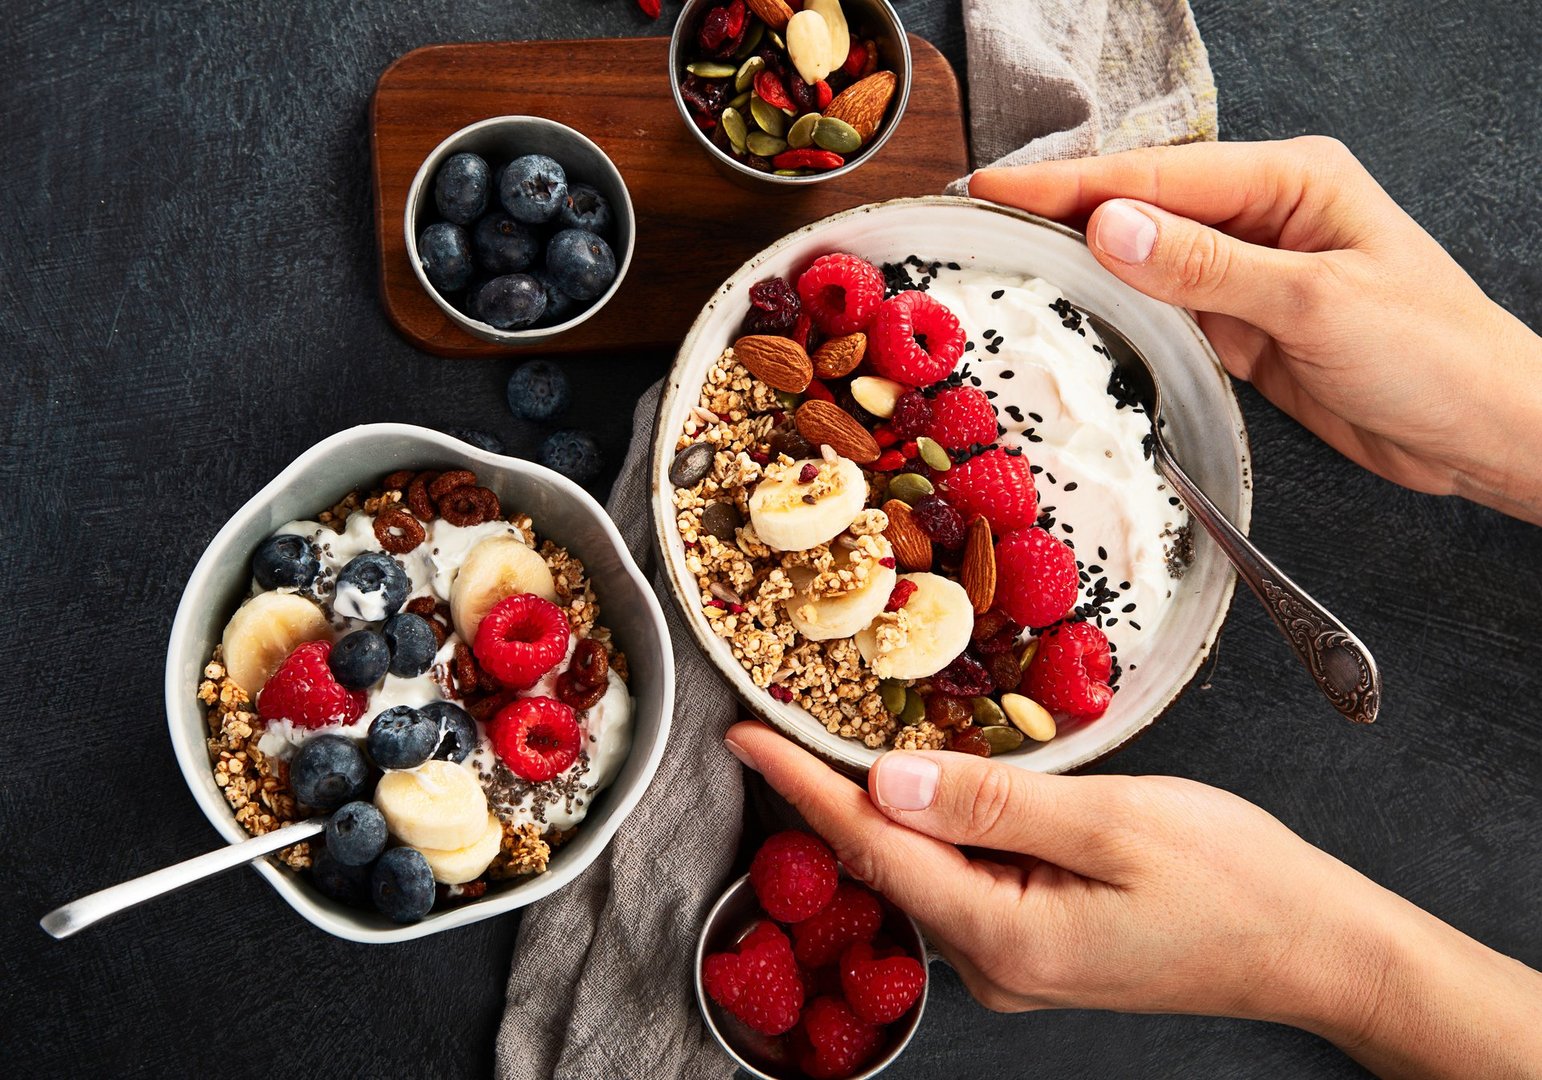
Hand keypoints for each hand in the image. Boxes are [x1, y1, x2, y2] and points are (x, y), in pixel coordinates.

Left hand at [725, 722, 1541, 1077]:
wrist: (1313, 947)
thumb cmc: (1235, 884)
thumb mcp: (1113, 822)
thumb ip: (991, 802)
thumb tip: (887, 782)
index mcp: (1003, 936)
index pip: (873, 848)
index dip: (801, 786)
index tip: (743, 737)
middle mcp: (992, 962)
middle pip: (885, 861)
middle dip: (830, 789)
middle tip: (782, 715)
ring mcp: (1012, 962)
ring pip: (921, 867)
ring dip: (883, 804)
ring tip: (842, 734)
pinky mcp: (1034, 945)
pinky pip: (960, 876)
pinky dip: (936, 825)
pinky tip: (931, 782)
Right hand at [970, 137, 1541, 523]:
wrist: (1484, 431)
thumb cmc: (1432, 354)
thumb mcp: (1314, 302)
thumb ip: (1207, 266)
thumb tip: (1109, 228)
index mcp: (1289, 180)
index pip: (1154, 176)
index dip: (1065, 184)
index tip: (991, 190)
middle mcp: (1264, 215)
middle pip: (1140, 209)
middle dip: (1058, 216)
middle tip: (977, 227)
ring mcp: (1250, 272)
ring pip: (1144, 261)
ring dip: (1081, 267)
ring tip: (1004, 270)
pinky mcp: (1244, 326)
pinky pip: (1164, 311)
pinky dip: (1117, 315)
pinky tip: (1074, 319)